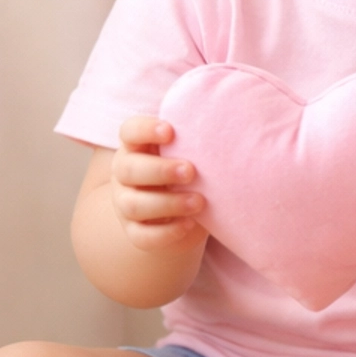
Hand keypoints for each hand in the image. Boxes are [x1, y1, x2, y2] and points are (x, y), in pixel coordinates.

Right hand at [110, 115, 205, 249]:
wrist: (183, 210)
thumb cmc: (189, 169)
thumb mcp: (190, 151)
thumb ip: (198, 138)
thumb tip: (231, 120)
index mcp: (136, 147)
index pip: (129, 131)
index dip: (145, 130)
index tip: (170, 131)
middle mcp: (124, 175)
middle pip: (128, 169)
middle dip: (160, 170)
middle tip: (191, 171)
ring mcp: (125, 204)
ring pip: (134, 205)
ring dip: (168, 203)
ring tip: (199, 201)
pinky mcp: (134, 232)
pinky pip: (143, 236)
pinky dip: (167, 232)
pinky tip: (190, 224)